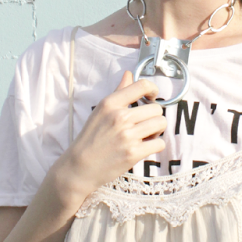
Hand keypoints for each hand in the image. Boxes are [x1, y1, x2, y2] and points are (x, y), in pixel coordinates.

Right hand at [55, 71, 165, 199]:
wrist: (80, 166)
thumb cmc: (90, 138)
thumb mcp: (100, 111)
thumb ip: (118, 92)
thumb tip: (129, 74)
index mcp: (110, 103)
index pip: (142, 86)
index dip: (153, 90)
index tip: (152, 97)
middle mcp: (120, 117)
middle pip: (156, 108)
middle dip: (154, 116)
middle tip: (144, 124)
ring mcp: (127, 135)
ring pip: (160, 124)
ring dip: (157, 130)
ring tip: (145, 135)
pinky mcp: (133, 153)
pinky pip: (159, 143)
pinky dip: (155, 146)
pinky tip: (144, 147)